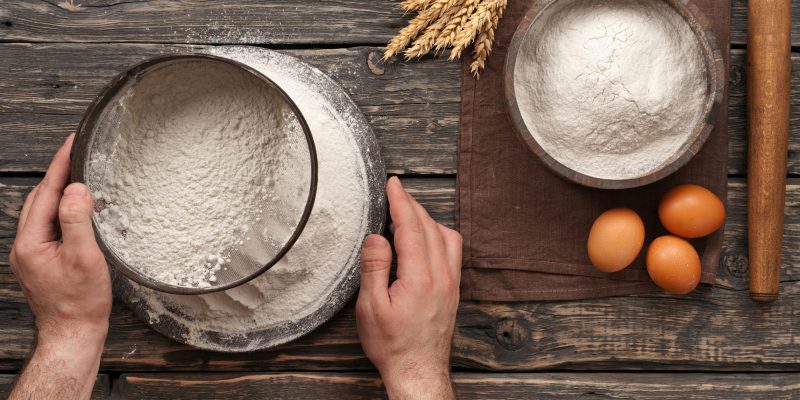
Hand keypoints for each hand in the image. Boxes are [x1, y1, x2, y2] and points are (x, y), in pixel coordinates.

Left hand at [8, 135, 110, 398]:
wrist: (72, 334)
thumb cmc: (80, 303)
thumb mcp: (85, 258)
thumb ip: (77, 221)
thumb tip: (76, 189)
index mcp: (31, 242)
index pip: (45, 193)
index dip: (59, 166)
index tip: (70, 143)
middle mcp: (25, 247)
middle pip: (38, 199)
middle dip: (56, 174)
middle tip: (75, 153)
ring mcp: (30, 255)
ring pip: (41, 213)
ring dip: (57, 192)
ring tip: (76, 176)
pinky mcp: (39, 262)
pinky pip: (46, 226)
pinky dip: (59, 211)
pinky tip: (74, 210)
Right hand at [356, 177, 461, 399]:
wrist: (418, 370)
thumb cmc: (393, 345)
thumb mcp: (371, 308)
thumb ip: (374, 268)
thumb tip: (377, 237)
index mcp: (420, 277)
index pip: (411, 226)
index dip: (401, 201)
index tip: (393, 184)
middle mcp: (442, 275)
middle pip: (429, 226)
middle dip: (411, 205)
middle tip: (395, 193)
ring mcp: (451, 282)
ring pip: (445, 235)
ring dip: (426, 218)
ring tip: (406, 213)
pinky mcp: (454, 289)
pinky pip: (452, 250)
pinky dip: (438, 234)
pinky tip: (425, 237)